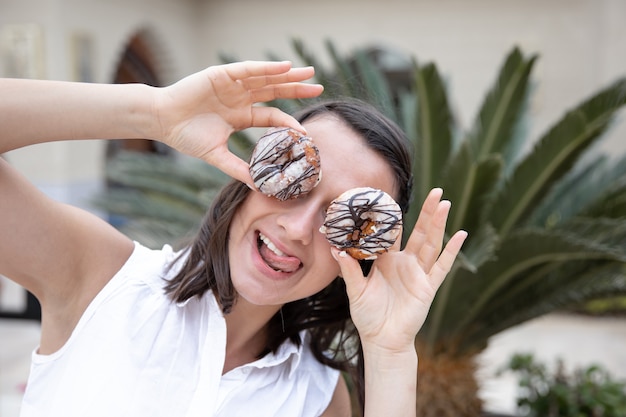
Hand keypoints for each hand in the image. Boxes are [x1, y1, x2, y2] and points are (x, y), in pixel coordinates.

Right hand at [153, 61, 322, 184]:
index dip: (289, 121)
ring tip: (309, 72)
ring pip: (266, 78)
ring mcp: (232, 85)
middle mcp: (240, 98)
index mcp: (240, 116)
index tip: (306, 130)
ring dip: (287, 75)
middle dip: (296, 89)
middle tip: (319, 88)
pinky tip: (285, 67)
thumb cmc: (185, 137)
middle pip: (274, 92)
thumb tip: (259, 187)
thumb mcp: (217, 156)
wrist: (161, 121)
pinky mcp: (222, 74)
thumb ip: (238, 169)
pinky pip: (249, 70)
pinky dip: (267, 68)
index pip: (272, 116)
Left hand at [332, 188, 466, 352]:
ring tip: (444, 204)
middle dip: (427, 212)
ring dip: (438, 224)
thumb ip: (349, 269)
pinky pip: (442, 267)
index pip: (392, 233)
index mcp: (387, 261)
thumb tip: (336, 249)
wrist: (382, 340)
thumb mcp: (355, 290)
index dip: (393, 217)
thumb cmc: (368, 316)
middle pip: (419, 232)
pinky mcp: (428, 287)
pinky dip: (451, 251)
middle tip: (435, 191)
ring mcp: (418, 274)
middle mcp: (405, 263)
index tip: (395, 197)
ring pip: (431, 244)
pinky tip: (460, 234)